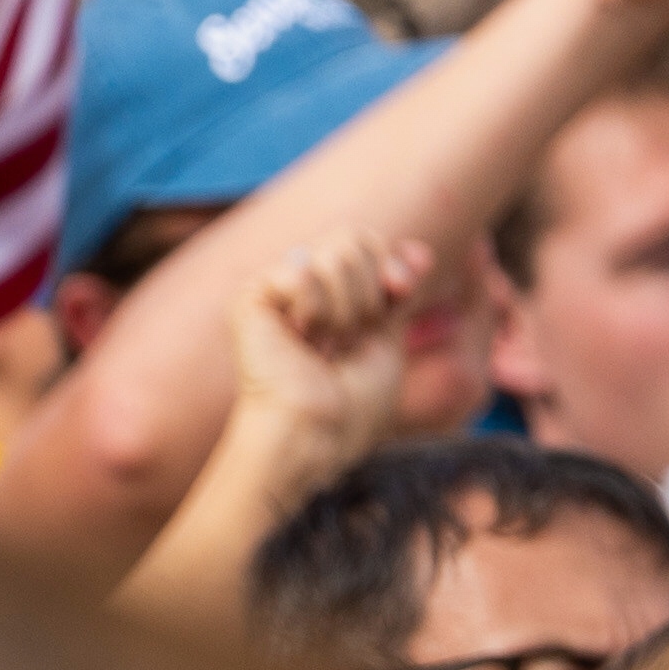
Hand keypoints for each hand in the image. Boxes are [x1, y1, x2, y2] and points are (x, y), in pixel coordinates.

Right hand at [224, 228, 426, 488]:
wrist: (317, 432)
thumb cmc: (352, 404)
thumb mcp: (389, 336)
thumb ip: (396, 289)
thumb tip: (419, 249)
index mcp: (329, 295)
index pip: (367, 242)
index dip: (392, 263)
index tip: (400, 292)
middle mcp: (299, 287)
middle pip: (353, 237)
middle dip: (370, 292)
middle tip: (350, 337)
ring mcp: (273, 290)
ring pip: (334, 252)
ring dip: (348, 309)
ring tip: (324, 346)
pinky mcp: (249, 300)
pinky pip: (300, 271)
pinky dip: (316, 310)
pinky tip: (299, 340)